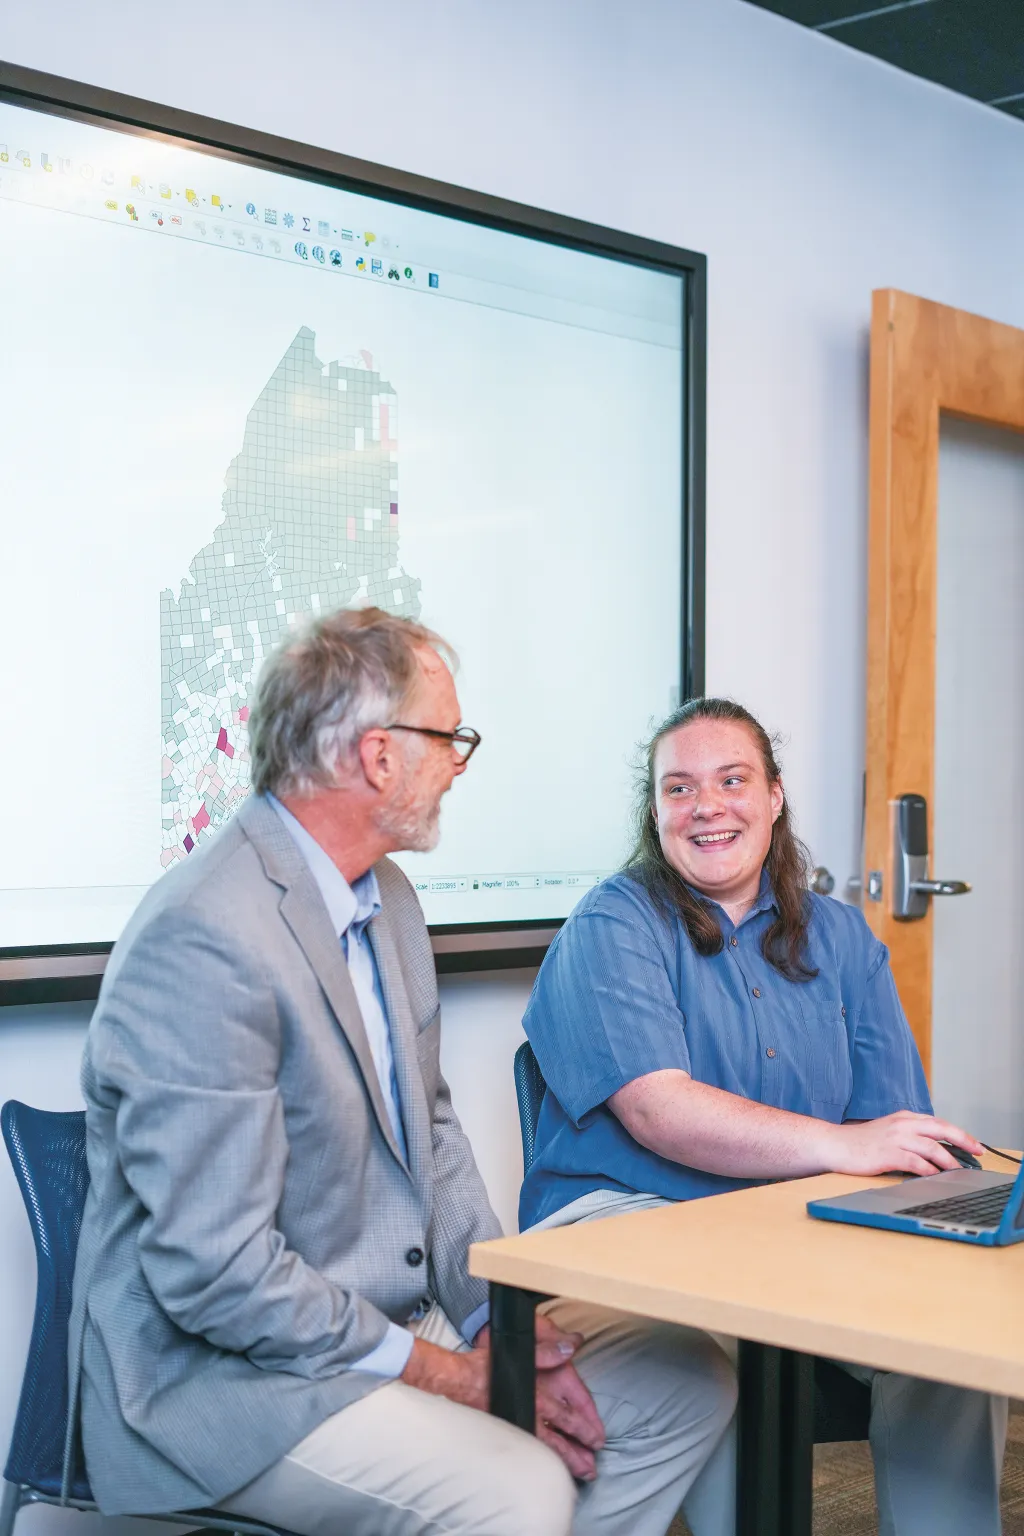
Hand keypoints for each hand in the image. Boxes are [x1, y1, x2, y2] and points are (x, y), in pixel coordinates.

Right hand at [401, 1316, 604, 1480]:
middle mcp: (528, 1416)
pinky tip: (547, 1467)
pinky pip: (528, 1451)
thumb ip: (548, 1352)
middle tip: (591, 1470)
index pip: (567, 1416)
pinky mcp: (504, 1433)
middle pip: (558, 1442)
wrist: (452, 1382)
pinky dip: (541, 1460)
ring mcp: (516, 1427)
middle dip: (577, 1457)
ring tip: (577, 1476)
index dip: (584, 1428)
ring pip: (545, 1450)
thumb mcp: (519, 1353)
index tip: (597, 1440)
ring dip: (563, 1463)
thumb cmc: (482, 1367)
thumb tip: (572, 1346)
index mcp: (535, 1396)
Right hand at [822, 1112, 982, 1176]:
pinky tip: (936, 1177)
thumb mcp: (888, 1132)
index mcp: (903, 1118)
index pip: (938, 1123)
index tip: (974, 1144)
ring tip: (959, 1172)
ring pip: (932, 1147)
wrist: (834, 1145)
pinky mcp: (888, 1154)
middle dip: (963, 1140)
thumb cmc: (860, 1143)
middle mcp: (902, 1124)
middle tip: (978, 1152)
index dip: (959, 1133)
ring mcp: (895, 1138)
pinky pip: (916, 1163)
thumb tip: (934, 1152)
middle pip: (940, 1129)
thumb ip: (909, 1137)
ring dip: (949, 1161)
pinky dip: (930, 1171)